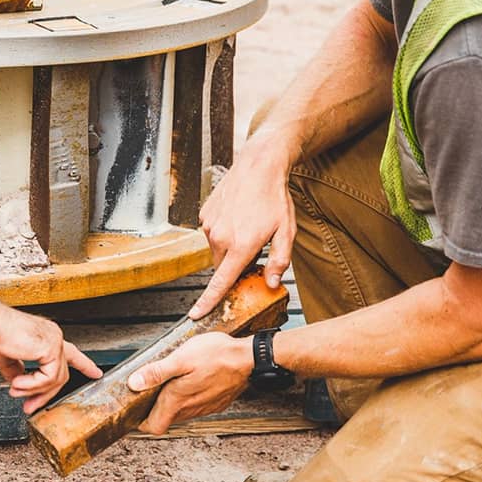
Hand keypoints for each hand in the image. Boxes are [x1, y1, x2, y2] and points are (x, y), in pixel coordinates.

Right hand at [0, 307, 102, 413]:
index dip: (84, 364)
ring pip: (55, 379)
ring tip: (15, 390)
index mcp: (44, 336)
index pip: (70, 352)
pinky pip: (48, 378)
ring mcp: (54, 341)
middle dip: (44, 395)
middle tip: (29, 407)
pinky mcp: (51, 348)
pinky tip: (17, 383)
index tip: (96, 373)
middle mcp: (52, 336)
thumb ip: (17, 370)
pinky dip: (32, 386)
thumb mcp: (5, 358)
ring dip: (33, 391)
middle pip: (60, 374)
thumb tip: (19, 382)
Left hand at [126, 332, 251, 434]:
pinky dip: (188, 399)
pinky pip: (196, 406)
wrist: (249, 358)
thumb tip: (134, 383)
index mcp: (179, 400)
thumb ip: (157, 372)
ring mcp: (206, 407)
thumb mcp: (181, 358)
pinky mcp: (216, 402)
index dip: (141, 423)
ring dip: (172, 404)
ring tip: (167, 384)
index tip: (134, 413)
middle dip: (154, 410)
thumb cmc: (217, 355)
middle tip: (147, 393)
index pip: (154, 427)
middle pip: (167, 419)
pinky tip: (189, 382)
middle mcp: (192, 408)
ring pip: (182, 413)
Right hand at [191, 142, 296, 318]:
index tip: (196, 315)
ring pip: (217, 249)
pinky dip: (223, 231)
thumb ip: (278, 261)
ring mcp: (210, 225)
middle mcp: (220, 238)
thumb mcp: (286, 232)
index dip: (208, 302)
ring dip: (230, 246)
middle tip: (254, 246)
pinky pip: (212, 233)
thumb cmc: (275, 199)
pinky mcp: (205, 214)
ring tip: (247, 224)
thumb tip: (271, 283)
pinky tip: (237, 216)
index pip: (221, 282)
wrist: (258, 166)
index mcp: (241, 246)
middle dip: (235, 263)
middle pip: (223, 266)